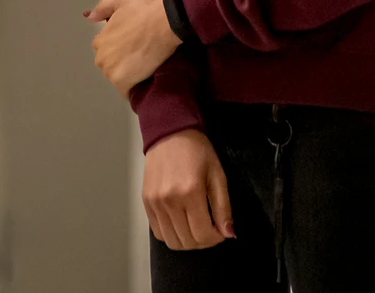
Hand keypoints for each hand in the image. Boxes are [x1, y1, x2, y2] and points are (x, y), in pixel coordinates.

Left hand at [86, 0, 182, 96]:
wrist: (164, 23)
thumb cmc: (144, 11)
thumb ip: (102, 8)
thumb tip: (89, 17)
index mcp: (99, 41)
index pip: (105, 50)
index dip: (119, 47)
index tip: (131, 45)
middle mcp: (101, 58)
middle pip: (109, 65)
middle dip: (120, 62)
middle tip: (138, 55)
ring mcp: (110, 72)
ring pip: (117, 78)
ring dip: (127, 75)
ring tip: (143, 67)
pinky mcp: (123, 83)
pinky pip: (125, 91)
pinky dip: (132, 89)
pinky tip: (142, 81)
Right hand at [143, 129, 233, 250]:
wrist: (169, 133)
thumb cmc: (197, 151)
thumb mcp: (218, 175)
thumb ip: (223, 207)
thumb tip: (229, 234)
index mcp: (190, 193)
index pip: (203, 235)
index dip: (216, 238)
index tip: (221, 230)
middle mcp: (169, 201)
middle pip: (188, 242)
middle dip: (204, 241)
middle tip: (210, 228)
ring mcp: (155, 204)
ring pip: (172, 241)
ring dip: (187, 241)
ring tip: (195, 227)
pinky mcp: (146, 203)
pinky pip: (158, 233)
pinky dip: (172, 235)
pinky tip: (181, 223)